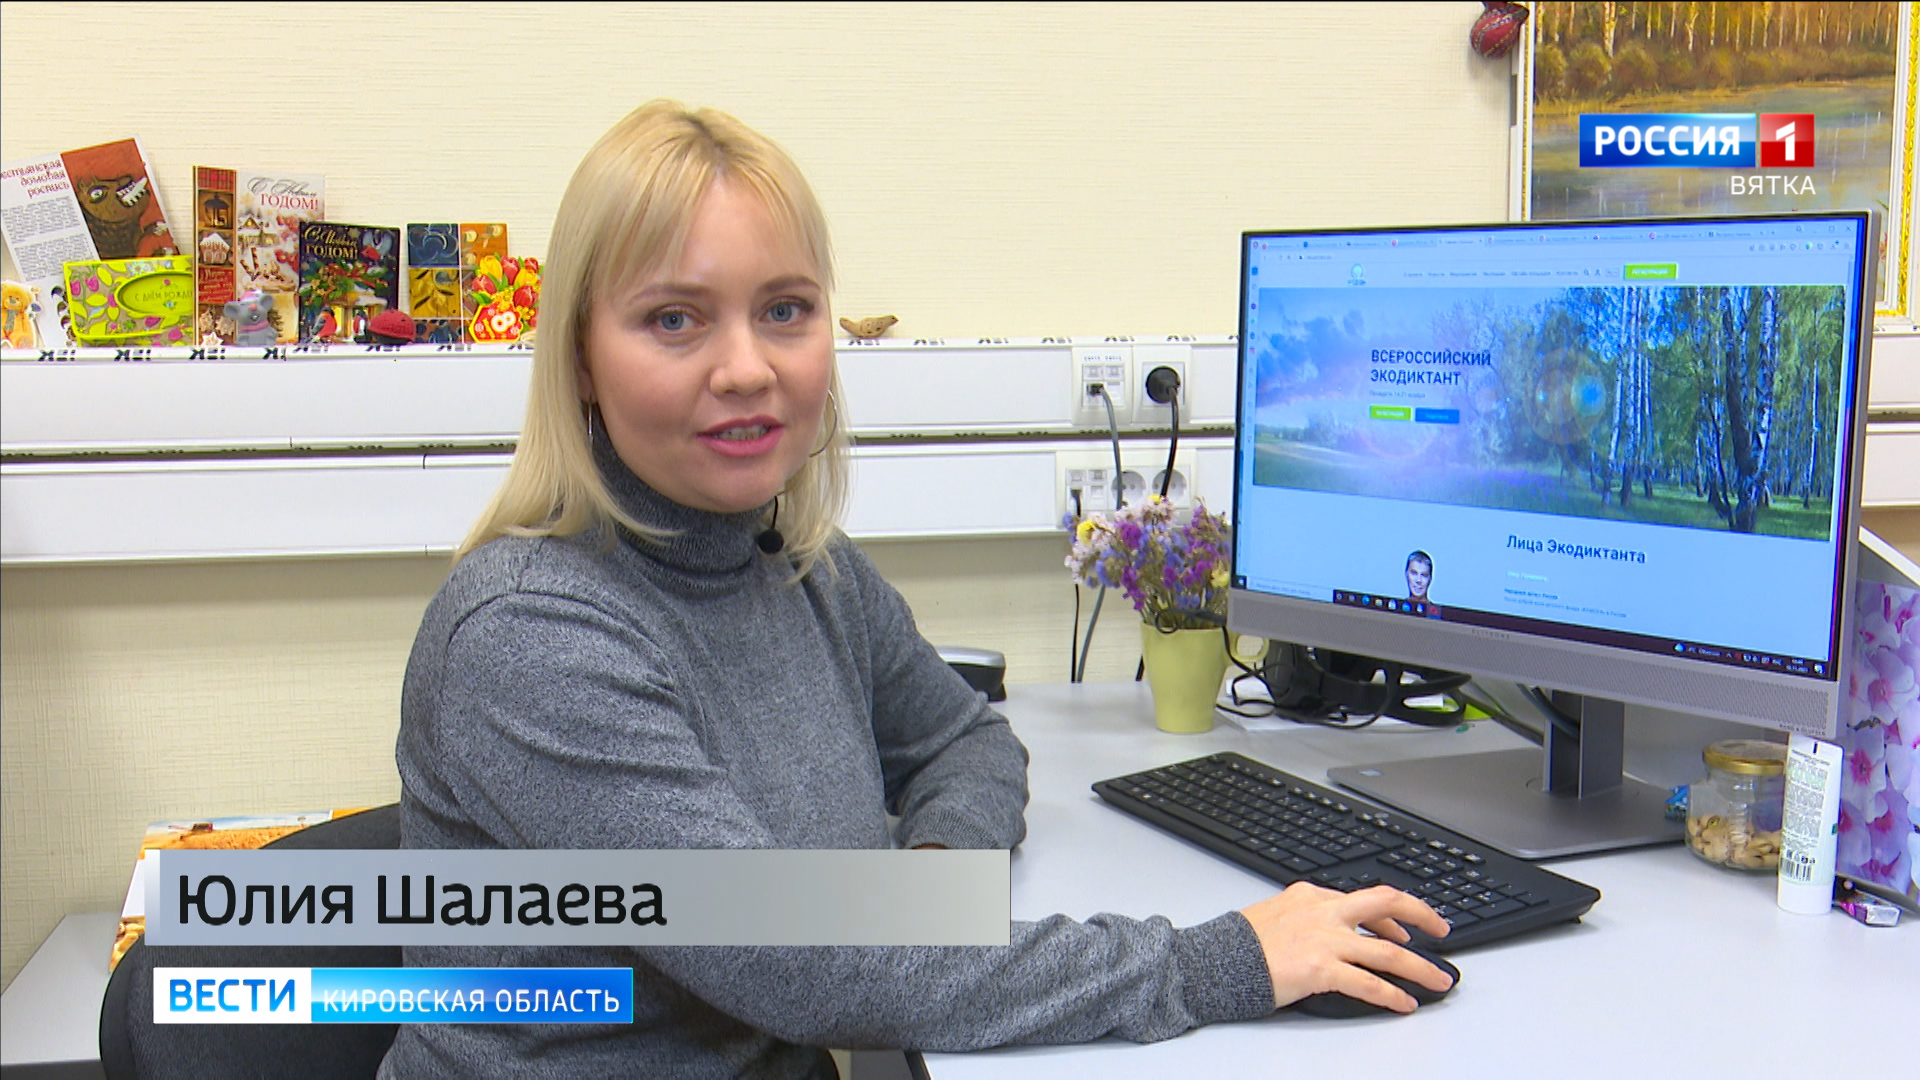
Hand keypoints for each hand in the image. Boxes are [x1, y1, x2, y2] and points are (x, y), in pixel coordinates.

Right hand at [1239, 882, 1452, 1013]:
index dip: (1394, 914)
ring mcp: (1324, 940)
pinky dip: (1392, 995)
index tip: (1406, 927)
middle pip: (1387, 904)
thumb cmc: (1240, 944)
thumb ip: (1309, 918)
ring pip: (1387, 951)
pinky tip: (1405, 1004)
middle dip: (1422, 916)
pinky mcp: (1320, 970)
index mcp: (1312, 896)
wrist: (1214, 961)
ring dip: (1420, 968)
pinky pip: (1368, 983)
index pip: (1366, 898)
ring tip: (1438, 981)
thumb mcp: (1277, 914)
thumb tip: (1334, 934)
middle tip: (1442, 931)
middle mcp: (1323, 912)